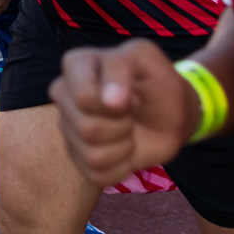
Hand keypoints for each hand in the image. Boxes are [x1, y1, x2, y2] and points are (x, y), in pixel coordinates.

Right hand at [47, 41, 195, 187]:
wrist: (168, 115)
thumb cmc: (155, 82)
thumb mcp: (146, 58)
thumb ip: (121, 68)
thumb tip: (108, 101)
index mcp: (75, 65)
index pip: (83, 97)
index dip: (115, 103)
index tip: (132, 95)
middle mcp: (64, 96)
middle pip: (86, 127)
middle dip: (121, 125)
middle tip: (131, 113)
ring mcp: (68, 129)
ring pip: (92, 155)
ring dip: (123, 147)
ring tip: (129, 130)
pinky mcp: (78, 158)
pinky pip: (98, 175)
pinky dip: (122, 167)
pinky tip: (124, 148)